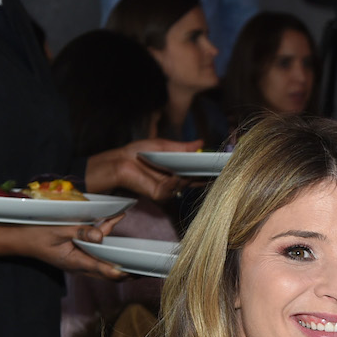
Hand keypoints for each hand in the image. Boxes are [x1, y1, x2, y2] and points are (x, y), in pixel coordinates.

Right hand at [0, 213, 128, 278]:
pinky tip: (113, 237)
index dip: (122, 272)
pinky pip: (94, 256)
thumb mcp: (58, 229)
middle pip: (107, 273)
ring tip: (135, 260)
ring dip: (117, 261)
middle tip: (143, 271)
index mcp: (75, 262)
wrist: (17, 238)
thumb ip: (81, 231)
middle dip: (125, 272)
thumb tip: (101, 236)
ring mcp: (76, 262)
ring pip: (102, 265)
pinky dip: (105, 249)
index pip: (105, 270)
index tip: (137, 271)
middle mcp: (78, 266)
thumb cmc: (35, 232)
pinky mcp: (74, 256)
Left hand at [84, 138, 202, 200]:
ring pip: (184, 185)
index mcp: (174, 169)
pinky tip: (174, 175)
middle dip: (202, 176)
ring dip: (187, 177)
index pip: (194, 172)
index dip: (204, 170)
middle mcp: (172, 181)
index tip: (216, 166)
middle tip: (213, 170)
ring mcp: (166, 189)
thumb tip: (201, 142)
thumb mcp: (165, 146)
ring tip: (189, 168)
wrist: (121, 160)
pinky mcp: (159, 194)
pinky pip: (173, 189)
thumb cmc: (138, 152)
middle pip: (193, 181)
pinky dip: (174, 181)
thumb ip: (184, 148)